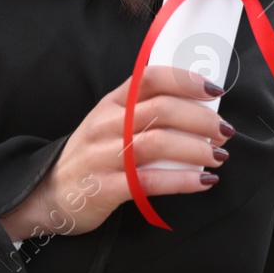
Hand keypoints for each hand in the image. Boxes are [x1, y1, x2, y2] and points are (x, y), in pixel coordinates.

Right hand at [0, 67, 231, 241]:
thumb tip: (199, 104)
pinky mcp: (106, 187)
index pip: (151, 77)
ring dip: (197, 149)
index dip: (186, 80)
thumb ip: (144, 109)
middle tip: (225, 132)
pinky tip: (203, 182)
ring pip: (158, 142)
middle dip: (202, 120)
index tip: (214, 90)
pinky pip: (150, 180)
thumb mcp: (110, 122)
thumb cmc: (92, 155)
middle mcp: (107, 124)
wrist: (48, 194)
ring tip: (219, 157)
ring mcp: (104, 155)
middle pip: (162, 109)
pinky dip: (182, 180)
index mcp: (113, 103)